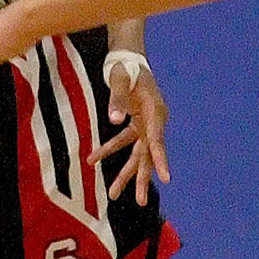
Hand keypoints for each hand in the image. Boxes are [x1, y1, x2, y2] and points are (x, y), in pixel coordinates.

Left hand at [90, 59, 169, 204]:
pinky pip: (122, 142)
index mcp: (155, 111)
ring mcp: (145, 124)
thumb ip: (118, 99)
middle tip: (141, 202)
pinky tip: (92, 160)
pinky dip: (107, 151)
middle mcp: (154, 121)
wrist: (127, 57)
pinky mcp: (135, 124)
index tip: (166, 178)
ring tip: (114, 195)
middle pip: (149, 154)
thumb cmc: (126, 67)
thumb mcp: (121, 79)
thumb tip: (114, 121)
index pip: (157, 140)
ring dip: (124, 173)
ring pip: (136, 154)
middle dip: (142, 178)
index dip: (161, 159)